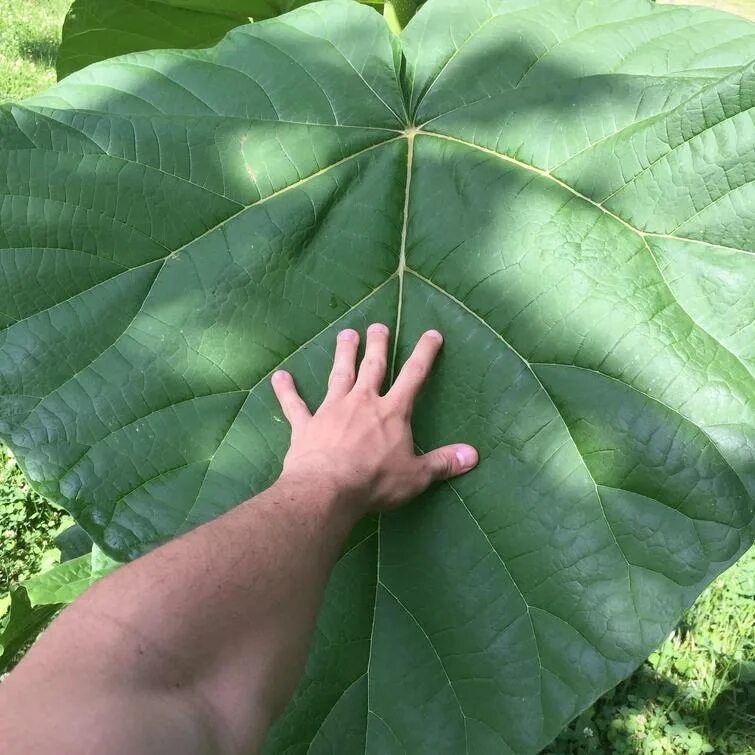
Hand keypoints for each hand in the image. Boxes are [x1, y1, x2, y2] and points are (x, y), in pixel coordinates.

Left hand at [271, 323, 477, 514]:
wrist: (328, 488)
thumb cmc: (376, 481)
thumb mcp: (417, 476)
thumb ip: (443, 463)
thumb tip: (474, 455)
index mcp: (392, 412)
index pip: (414, 376)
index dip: (425, 354)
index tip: (431, 334)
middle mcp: (363, 402)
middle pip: (372, 366)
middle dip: (377, 344)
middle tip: (378, 326)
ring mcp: (332, 410)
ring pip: (339, 375)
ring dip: (342, 354)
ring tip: (345, 334)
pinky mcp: (306, 424)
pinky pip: (295, 405)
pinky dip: (287, 391)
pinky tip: (280, 377)